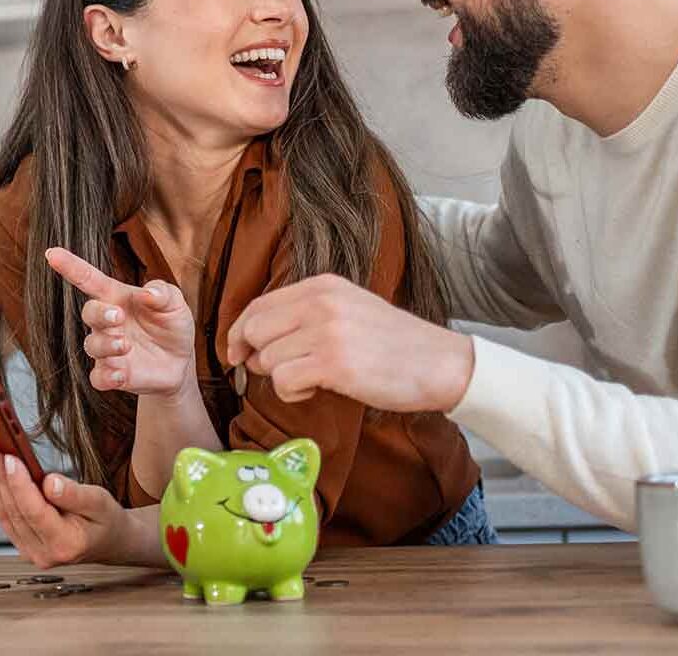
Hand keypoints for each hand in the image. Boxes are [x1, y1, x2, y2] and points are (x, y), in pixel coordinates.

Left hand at [0, 452, 129, 567]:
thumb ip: (76, 494)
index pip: (35, 512)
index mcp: (66, 544)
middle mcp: (44, 554)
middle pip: (15, 513)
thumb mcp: (100, 502)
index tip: (10, 459)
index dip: (19, 485)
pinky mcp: (24, 545)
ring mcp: (31, 553)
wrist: (108, 541)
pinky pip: (5, 519)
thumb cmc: (106, 519)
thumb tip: (50, 482)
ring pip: (5, 517)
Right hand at [48, 247, 195, 395]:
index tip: (52, 253)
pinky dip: (107, 376)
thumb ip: (163, 292)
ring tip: (126, 345)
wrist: (180, 362)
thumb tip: (146, 293)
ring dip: (107, 344)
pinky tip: (120, 373)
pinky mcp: (113, 374)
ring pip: (92, 345)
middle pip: (89, 312)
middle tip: (118, 317)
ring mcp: (108, 349)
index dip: (71, 266)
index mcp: (118, 298)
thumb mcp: (175, 303)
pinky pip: (98, 377)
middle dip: (99, 313)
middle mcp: (108, 323)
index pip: (89, 279)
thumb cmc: (171, 325)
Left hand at [224, 274, 474, 413]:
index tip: (238, 353)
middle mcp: (321, 301)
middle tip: (277, 372)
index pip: (259, 304)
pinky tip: (316, 391)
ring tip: (312, 380)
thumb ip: (304, 316)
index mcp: (323, 284)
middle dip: (256, 356)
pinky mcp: (334, 363)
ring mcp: (327, 331)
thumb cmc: (392, 344)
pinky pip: (284, 381)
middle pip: (255, 329)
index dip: (240, 332)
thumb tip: (251, 344)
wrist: (438, 362)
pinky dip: (292, 393)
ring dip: (281, 378)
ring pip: (268, 358)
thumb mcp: (348, 310)